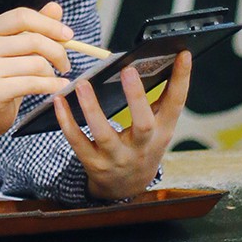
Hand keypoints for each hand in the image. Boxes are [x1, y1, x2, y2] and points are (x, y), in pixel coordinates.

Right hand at [0, 1, 73, 164]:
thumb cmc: (2, 76)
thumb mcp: (16, 49)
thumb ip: (35, 27)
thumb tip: (56, 8)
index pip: (22, 16)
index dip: (49, 24)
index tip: (68, 35)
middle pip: (33, 40)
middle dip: (57, 51)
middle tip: (65, 64)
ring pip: (36, 63)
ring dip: (52, 72)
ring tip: (54, 78)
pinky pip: (33, 83)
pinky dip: (51, 85)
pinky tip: (58, 87)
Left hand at [53, 51, 191, 201]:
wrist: (126, 188)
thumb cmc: (142, 145)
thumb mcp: (158, 127)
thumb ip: (158, 99)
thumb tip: (154, 60)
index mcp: (162, 132)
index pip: (176, 104)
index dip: (182, 80)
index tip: (183, 53)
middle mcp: (142, 147)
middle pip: (143, 124)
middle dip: (136, 97)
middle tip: (128, 70)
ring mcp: (117, 158)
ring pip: (105, 134)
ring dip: (92, 108)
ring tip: (82, 83)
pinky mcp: (94, 164)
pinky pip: (78, 142)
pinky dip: (67, 122)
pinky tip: (59, 101)